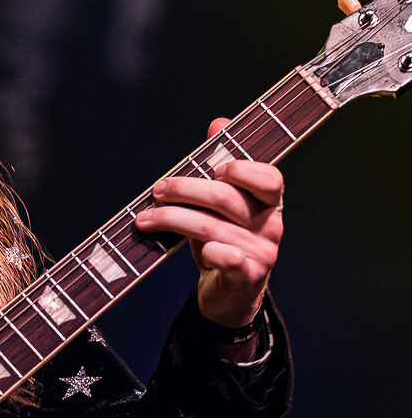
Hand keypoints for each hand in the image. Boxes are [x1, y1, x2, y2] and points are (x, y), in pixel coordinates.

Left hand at [135, 117, 283, 328]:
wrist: (231, 294)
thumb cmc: (226, 241)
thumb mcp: (224, 204)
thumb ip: (224, 163)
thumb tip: (218, 124)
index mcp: (270, 202)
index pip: (269, 177)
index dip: (240, 169)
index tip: (212, 169)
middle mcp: (271, 225)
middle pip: (226, 198)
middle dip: (184, 190)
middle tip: (158, 191)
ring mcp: (262, 252)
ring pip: (212, 227)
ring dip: (172, 219)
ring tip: (146, 218)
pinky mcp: (246, 276)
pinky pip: (223, 256)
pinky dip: (204, 250)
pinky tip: (183, 247)